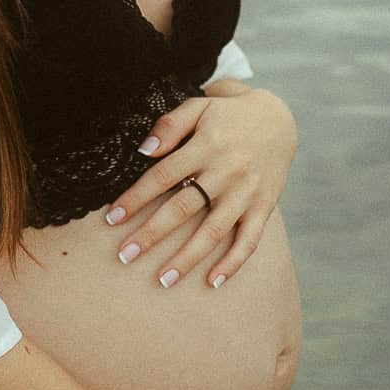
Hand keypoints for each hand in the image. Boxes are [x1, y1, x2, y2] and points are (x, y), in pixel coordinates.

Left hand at [103, 87, 296, 289]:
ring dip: (188, 258)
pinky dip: (233, 263)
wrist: (278, 119)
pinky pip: (249, 240)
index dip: (135, 198)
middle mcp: (226, 172)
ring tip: (163, 280)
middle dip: (152, 234)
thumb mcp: (198, 108)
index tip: (111, 219)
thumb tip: (143, 150)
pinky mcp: (264, 207)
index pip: (162, 176)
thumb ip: (170, 126)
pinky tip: (212, 282)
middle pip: (183, 208)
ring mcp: (246, 193)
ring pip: (214, 231)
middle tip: (124, 256)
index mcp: (206, 147)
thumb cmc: (227, 116)